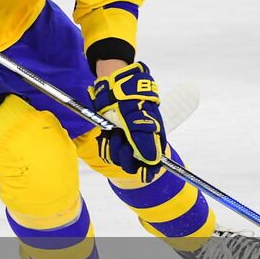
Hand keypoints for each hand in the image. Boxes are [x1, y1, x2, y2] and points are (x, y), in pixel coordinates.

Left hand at [90, 62, 166, 181]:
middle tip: (121, 139)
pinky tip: (107, 133)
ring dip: (115, 148)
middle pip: (133, 165)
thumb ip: (145, 140)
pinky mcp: (112, 137)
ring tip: (114, 131)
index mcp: (153, 140)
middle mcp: (139, 143)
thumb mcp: (139, 119)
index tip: (142, 172)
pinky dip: (106, 144)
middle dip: (126, 157)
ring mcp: (125, 141)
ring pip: (119, 158)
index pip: (153, 165)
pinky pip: (108, 150)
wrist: (114, 86)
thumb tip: (152, 160)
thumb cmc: (132, 100)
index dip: (148, 171)